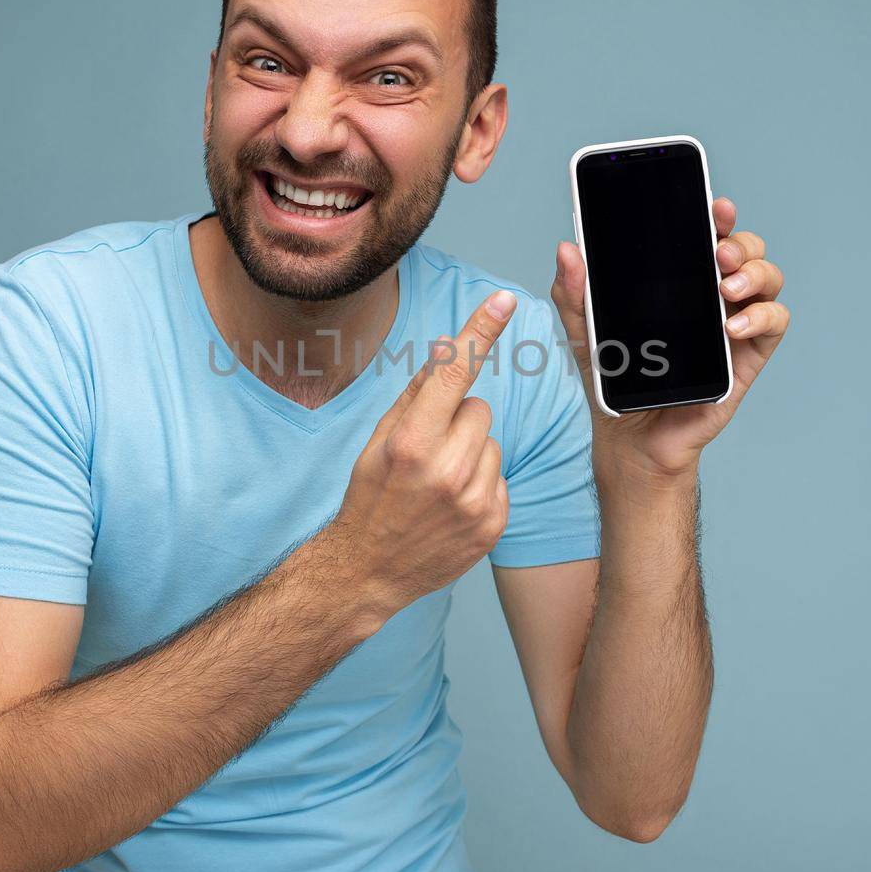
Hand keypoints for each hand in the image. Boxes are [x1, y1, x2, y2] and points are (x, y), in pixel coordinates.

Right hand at [328, 290, 517, 613]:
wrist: (367, 571)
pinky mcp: (492, 524)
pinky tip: (453, 504)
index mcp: (411, 443)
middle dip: (458, 420)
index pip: (454, 374)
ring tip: (440, 482)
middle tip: (429, 450)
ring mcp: (473, 501)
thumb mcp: (377, 442)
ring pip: (493, 442)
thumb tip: (446, 348)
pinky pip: (502, 477)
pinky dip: (482, 484)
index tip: (503, 300)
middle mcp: (445, 470)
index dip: (479, 332)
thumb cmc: (369, 499)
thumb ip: (416, 395)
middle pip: (479, 408)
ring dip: (472, 452)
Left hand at [550, 196, 789, 482]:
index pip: (705, 234)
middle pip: (746, 249)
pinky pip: (775, 323)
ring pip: (768, 278)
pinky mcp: (746, 356)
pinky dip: (762, 316)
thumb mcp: (585, 330)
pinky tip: (733, 326)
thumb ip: (574, 292)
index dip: (716, 214)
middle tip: (717, 252)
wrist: (629, 436)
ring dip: (755, 273)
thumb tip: (567, 250)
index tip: (713, 204)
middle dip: (739, 241)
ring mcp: (734, 322)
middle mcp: (712, 294)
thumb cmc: (614, 377)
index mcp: (680, 279)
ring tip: (725, 286)